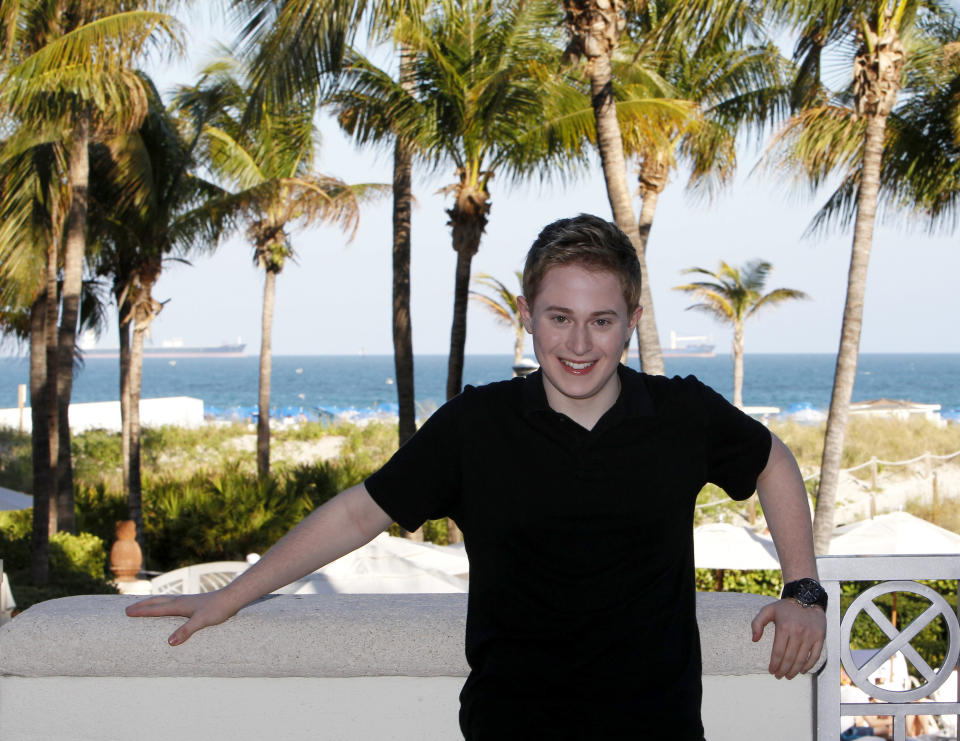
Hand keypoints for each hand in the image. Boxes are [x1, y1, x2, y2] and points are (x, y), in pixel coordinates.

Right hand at [125, 591, 239, 645]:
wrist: (231, 598)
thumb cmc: (217, 609)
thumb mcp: (201, 621)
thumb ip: (186, 631)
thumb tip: (170, 642)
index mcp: (179, 605)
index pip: (156, 609)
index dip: (141, 611)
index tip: (127, 613)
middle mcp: (181, 601)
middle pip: (157, 602)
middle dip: (142, 606)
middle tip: (128, 609)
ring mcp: (187, 601)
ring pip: (164, 600)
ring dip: (152, 603)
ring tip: (143, 605)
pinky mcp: (193, 603)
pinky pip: (172, 603)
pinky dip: (164, 605)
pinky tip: (168, 608)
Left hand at [751, 598, 825, 678]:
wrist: (807, 598)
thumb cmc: (785, 607)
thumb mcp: (767, 610)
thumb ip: (757, 623)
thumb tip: (754, 639)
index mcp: (784, 627)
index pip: (778, 652)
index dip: (774, 664)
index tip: (771, 671)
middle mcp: (798, 632)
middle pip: (789, 658)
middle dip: (783, 670)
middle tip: (779, 676)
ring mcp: (810, 635)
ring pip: (802, 659)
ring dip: (795, 671)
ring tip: (789, 676)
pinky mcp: (820, 637)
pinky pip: (815, 655)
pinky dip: (809, 665)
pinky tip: (802, 670)